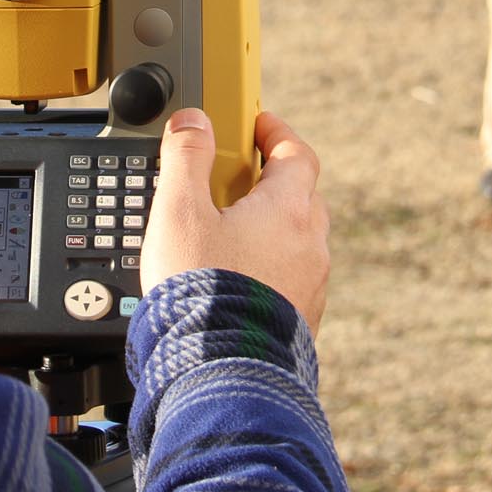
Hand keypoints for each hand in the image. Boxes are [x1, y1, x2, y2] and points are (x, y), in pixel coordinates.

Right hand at [141, 109, 329, 331]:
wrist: (220, 370)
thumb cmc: (201, 291)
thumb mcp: (180, 212)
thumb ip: (186, 158)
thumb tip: (193, 121)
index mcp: (288, 209)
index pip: (296, 152)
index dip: (275, 133)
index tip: (257, 124)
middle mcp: (310, 245)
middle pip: (302, 196)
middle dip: (272, 183)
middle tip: (237, 181)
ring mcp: (311, 286)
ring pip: (298, 242)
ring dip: (272, 231)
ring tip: (230, 237)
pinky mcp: (302, 320)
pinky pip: (292, 281)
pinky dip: (271, 270)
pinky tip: (237, 282)